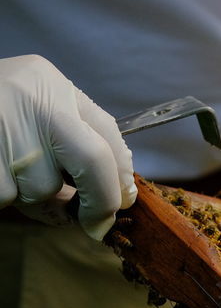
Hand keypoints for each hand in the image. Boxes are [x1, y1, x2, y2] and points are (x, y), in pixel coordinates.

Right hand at [0, 55, 135, 239]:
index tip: (121, 203)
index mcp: (49, 83)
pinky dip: (2, 197)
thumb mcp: (33, 106)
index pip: (106, 136)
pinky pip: (5, 197)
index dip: (119, 179)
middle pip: (90, 163)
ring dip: (30, 195)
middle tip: (95, 223)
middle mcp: (30, 100)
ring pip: (40, 189)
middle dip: (98, 201)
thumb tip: (120, 184)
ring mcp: (1, 130)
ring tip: (5, 167)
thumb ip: (77, 135)